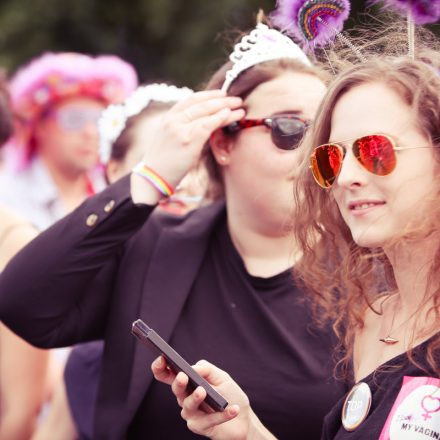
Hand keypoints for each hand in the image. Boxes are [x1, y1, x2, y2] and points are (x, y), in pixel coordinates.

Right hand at [131, 90, 243, 204]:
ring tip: (239, 108)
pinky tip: (230, 116)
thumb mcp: (170, 139)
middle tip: (236, 99)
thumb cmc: (163, 163)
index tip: (222, 94)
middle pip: (201, 104)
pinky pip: (208, 125)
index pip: (191, 100)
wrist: (152, 177)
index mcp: (168, 118)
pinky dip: (220, 119)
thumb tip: (204, 123)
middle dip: (221, 100)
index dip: (208, 95)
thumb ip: (183, 128)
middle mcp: (173, 120)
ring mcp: (180, 129)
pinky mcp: (188, 140)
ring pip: (206, 112)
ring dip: (225, 108)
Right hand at [152, 357, 275, 439]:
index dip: (161, 368)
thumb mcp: (221, 377)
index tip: (161, 358)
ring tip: (203, 391)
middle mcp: (185, 397)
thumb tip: (192, 368)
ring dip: (195, 398)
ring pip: (188, 405)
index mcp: (188, 383)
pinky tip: (233, 409)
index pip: (169, 375)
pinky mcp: (200, 427)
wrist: (244, 419)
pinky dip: (222, 414)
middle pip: (177, 390)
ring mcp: (191, 413)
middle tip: (183, 377)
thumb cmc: (230, 394)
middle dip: (178, 383)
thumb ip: (207, 369)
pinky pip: (208, 420)